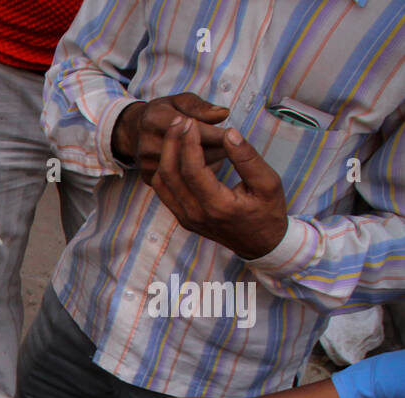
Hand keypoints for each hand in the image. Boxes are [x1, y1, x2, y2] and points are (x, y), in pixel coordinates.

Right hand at [112, 92, 230, 181]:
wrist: (132, 131)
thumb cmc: (163, 112)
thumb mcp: (180, 101)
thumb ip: (202, 107)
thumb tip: (223, 114)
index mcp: (154, 120)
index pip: (192, 130)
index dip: (216, 133)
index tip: (235, 136)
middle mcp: (147, 144)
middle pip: (190, 152)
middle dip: (215, 149)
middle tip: (232, 146)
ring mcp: (146, 164)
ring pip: (187, 169)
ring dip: (208, 163)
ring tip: (222, 154)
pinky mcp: (148, 178)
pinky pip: (180, 180)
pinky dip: (197, 174)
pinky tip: (207, 166)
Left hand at [150, 118, 288, 259]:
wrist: (261, 244)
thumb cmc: (268, 212)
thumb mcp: (269, 183)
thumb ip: (248, 159)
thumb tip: (229, 134)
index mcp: (218, 206)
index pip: (192, 169)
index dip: (188, 142)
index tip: (190, 121)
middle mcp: (196, 214)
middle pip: (171, 174)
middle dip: (172, 143)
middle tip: (178, 120)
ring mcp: (186, 218)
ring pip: (162, 183)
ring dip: (165, 155)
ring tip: (175, 132)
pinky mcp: (183, 218)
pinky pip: (164, 192)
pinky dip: (165, 169)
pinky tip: (175, 151)